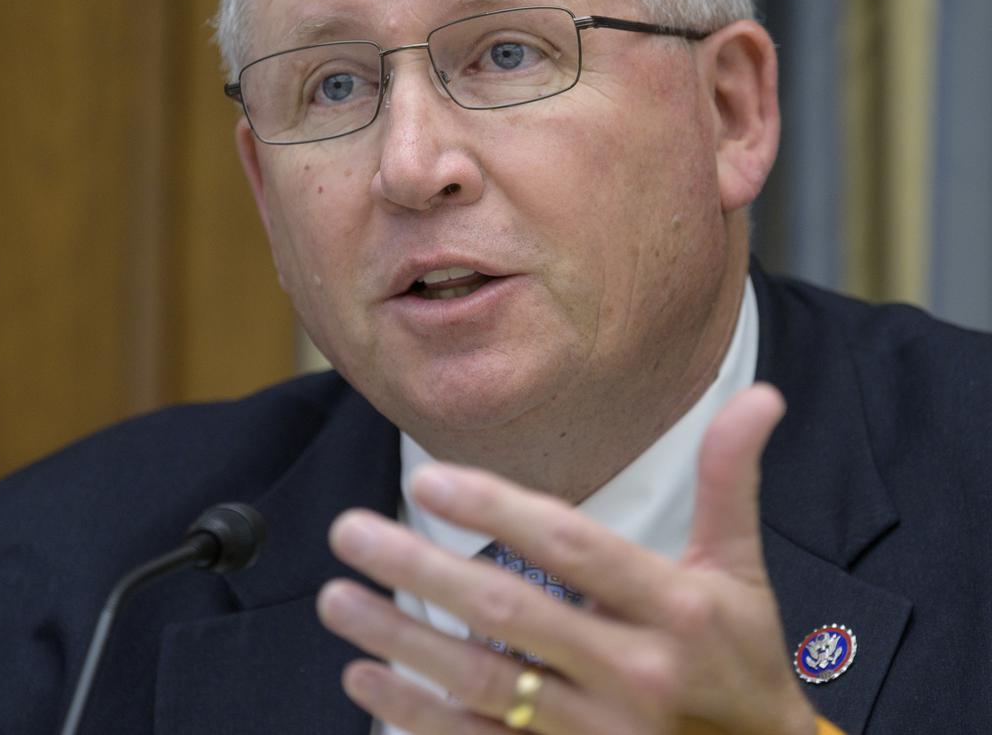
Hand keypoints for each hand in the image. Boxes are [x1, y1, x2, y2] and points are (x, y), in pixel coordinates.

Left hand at [316, 383, 817, 734]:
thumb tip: (759, 395)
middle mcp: (633, 673)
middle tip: (351, 531)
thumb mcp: (740, 570)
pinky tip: (366, 674)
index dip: (499, 510)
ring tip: (336, 598)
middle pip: (511, 612)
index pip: (573, 545)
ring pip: (482, 682)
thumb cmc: (740, 659)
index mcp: (675, 609)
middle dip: (422, 569)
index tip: (430, 478)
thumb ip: (730, 480)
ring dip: (400, 639)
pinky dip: (415, 713)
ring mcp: (596, 734)